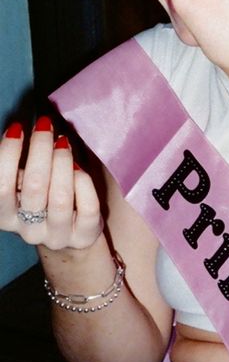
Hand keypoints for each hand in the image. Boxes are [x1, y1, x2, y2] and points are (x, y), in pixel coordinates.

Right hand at [0, 120, 102, 249]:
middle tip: (46, 125)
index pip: (1, 186)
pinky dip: (84, 182)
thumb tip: (29, 125)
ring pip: (61, 198)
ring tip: (63, 142)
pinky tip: (79, 167)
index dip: (7, 154)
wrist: (71, 232)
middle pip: (33, 187)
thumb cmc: (45, 195)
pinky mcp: (83, 236)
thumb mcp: (27, 181)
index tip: (18, 127)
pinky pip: (87, 207)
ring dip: (62, 163)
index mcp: (5, 216)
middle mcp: (28, 230)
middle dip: (40, 149)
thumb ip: (24, 162)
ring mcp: (57, 236)